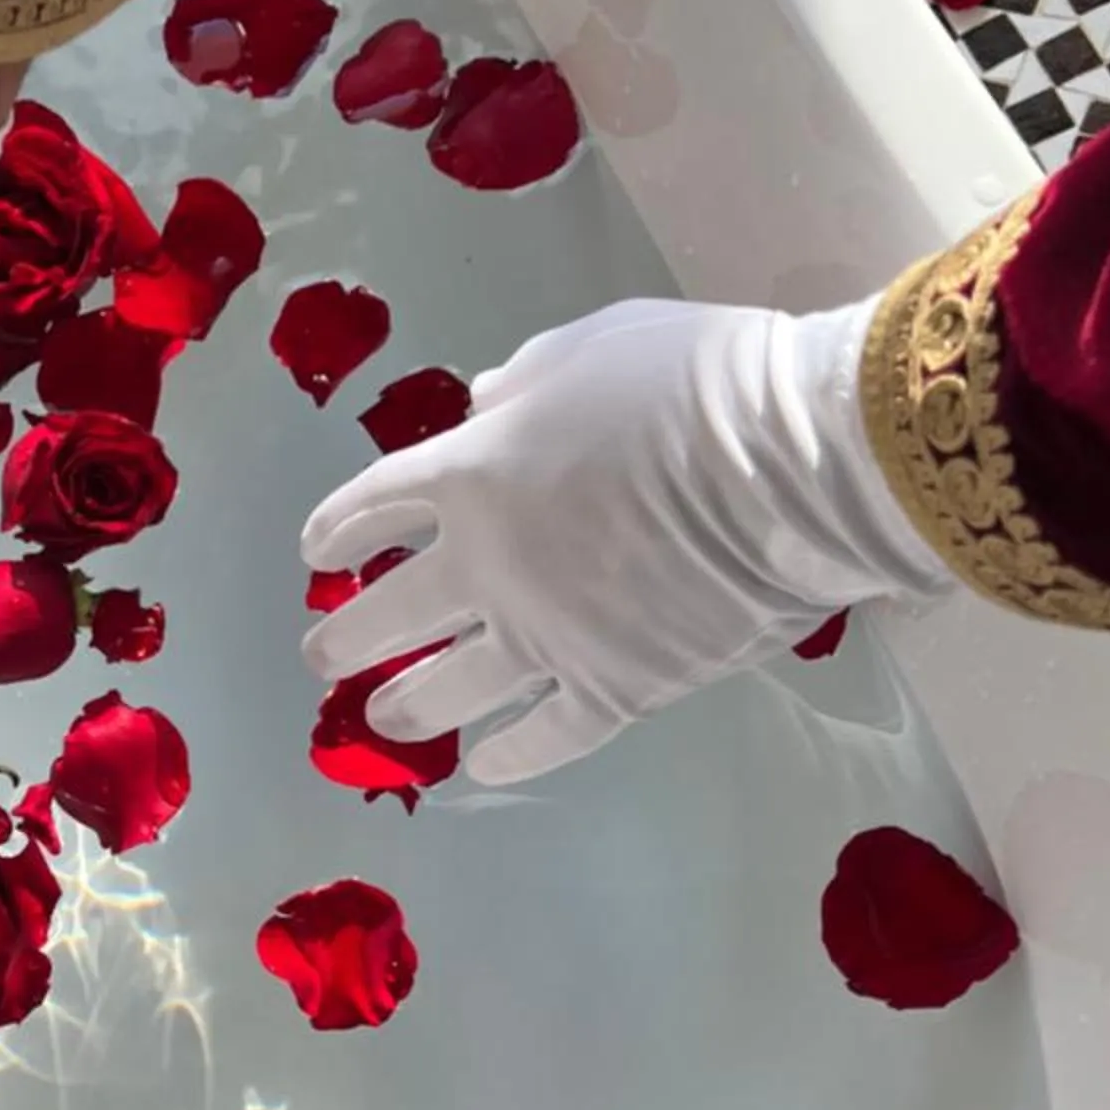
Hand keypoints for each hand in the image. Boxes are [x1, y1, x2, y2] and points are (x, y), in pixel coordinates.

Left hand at [300, 295, 951, 785]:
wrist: (789, 464)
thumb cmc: (692, 383)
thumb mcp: (588, 347)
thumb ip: (522, 384)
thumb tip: (483, 407)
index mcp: (468, 472)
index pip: (371, 510)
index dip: (337, 534)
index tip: (320, 556)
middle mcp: (487, 564)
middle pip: (387, 614)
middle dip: (342, 638)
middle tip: (323, 654)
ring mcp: (545, 636)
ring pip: (444, 691)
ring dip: (401, 706)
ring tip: (382, 716)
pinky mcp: (614, 690)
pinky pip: (543, 740)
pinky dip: (507, 756)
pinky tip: (483, 763)